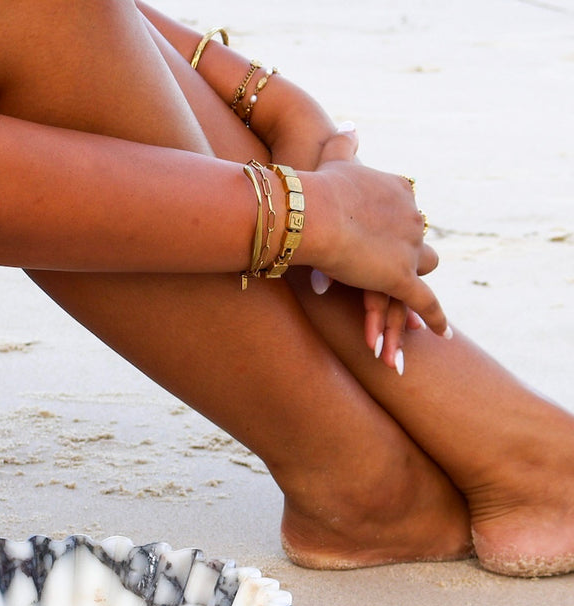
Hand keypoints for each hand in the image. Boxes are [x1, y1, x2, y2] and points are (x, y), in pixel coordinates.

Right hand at [300, 128, 449, 340]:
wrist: (311, 213)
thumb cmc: (317, 187)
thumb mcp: (335, 157)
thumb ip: (345, 142)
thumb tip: (350, 126)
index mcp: (399, 191)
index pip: (407, 213)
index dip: (397, 230)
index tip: (386, 240)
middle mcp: (413, 217)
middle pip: (419, 243)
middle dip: (407, 259)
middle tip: (391, 276)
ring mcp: (410, 248)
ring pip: (424, 271)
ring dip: (415, 287)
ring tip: (405, 313)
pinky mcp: (402, 277)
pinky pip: (425, 303)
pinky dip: (435, 319)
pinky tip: (440, 334)